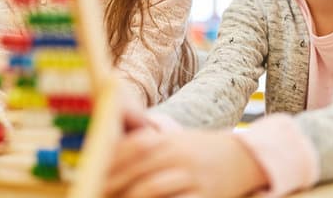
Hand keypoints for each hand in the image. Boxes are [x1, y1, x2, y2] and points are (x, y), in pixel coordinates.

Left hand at [105, 129, 267, 197]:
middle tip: (93, 192)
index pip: (130, 147)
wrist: (243, 158)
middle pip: (135, 168)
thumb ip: (147, 147)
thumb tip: (108, 158)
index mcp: (167, 140)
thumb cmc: (200, 153)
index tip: (88, 174)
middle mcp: (178, 154)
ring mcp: (192, 175)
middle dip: (110, 184)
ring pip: (151, 187)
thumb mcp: (174, 143)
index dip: (107, 162)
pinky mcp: (206, 195)